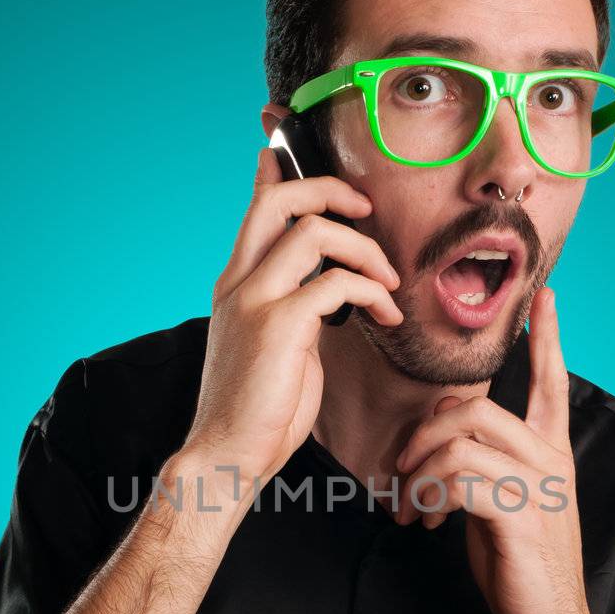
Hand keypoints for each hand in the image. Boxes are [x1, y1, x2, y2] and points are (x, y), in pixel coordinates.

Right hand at [185, 147, 402, 488]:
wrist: (226, 456)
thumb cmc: (257, 411)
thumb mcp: (274, 346)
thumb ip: (292, 308)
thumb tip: (323, 288)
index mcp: (236, 286)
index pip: (255, 209)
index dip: (279, 172)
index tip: (298, 157)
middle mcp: (240, 284)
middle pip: (279, 201)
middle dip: (332, 192)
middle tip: (366, 213)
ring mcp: (255, 301)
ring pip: (314, 232)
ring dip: (366, 250)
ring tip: (389, 284)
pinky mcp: (278, 326)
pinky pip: (337, 283)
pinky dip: (374, 294)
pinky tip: (387, 318)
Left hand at [394, 288, 595, 613]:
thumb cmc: (521, 567)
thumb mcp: (501, 503)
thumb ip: (482, 461)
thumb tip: (441, 429)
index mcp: (551, 452)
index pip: (551, 382)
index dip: (547, 339)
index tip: (544, 299)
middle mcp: (551, 461)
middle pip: (475, 409)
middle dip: (423, 432)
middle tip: (402, 470)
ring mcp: (539, 488)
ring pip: (461, 442)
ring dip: (418, 472)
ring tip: (411, 506)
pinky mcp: (521, 518)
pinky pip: (459, 480)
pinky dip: (428, 497)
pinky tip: (428, 523)